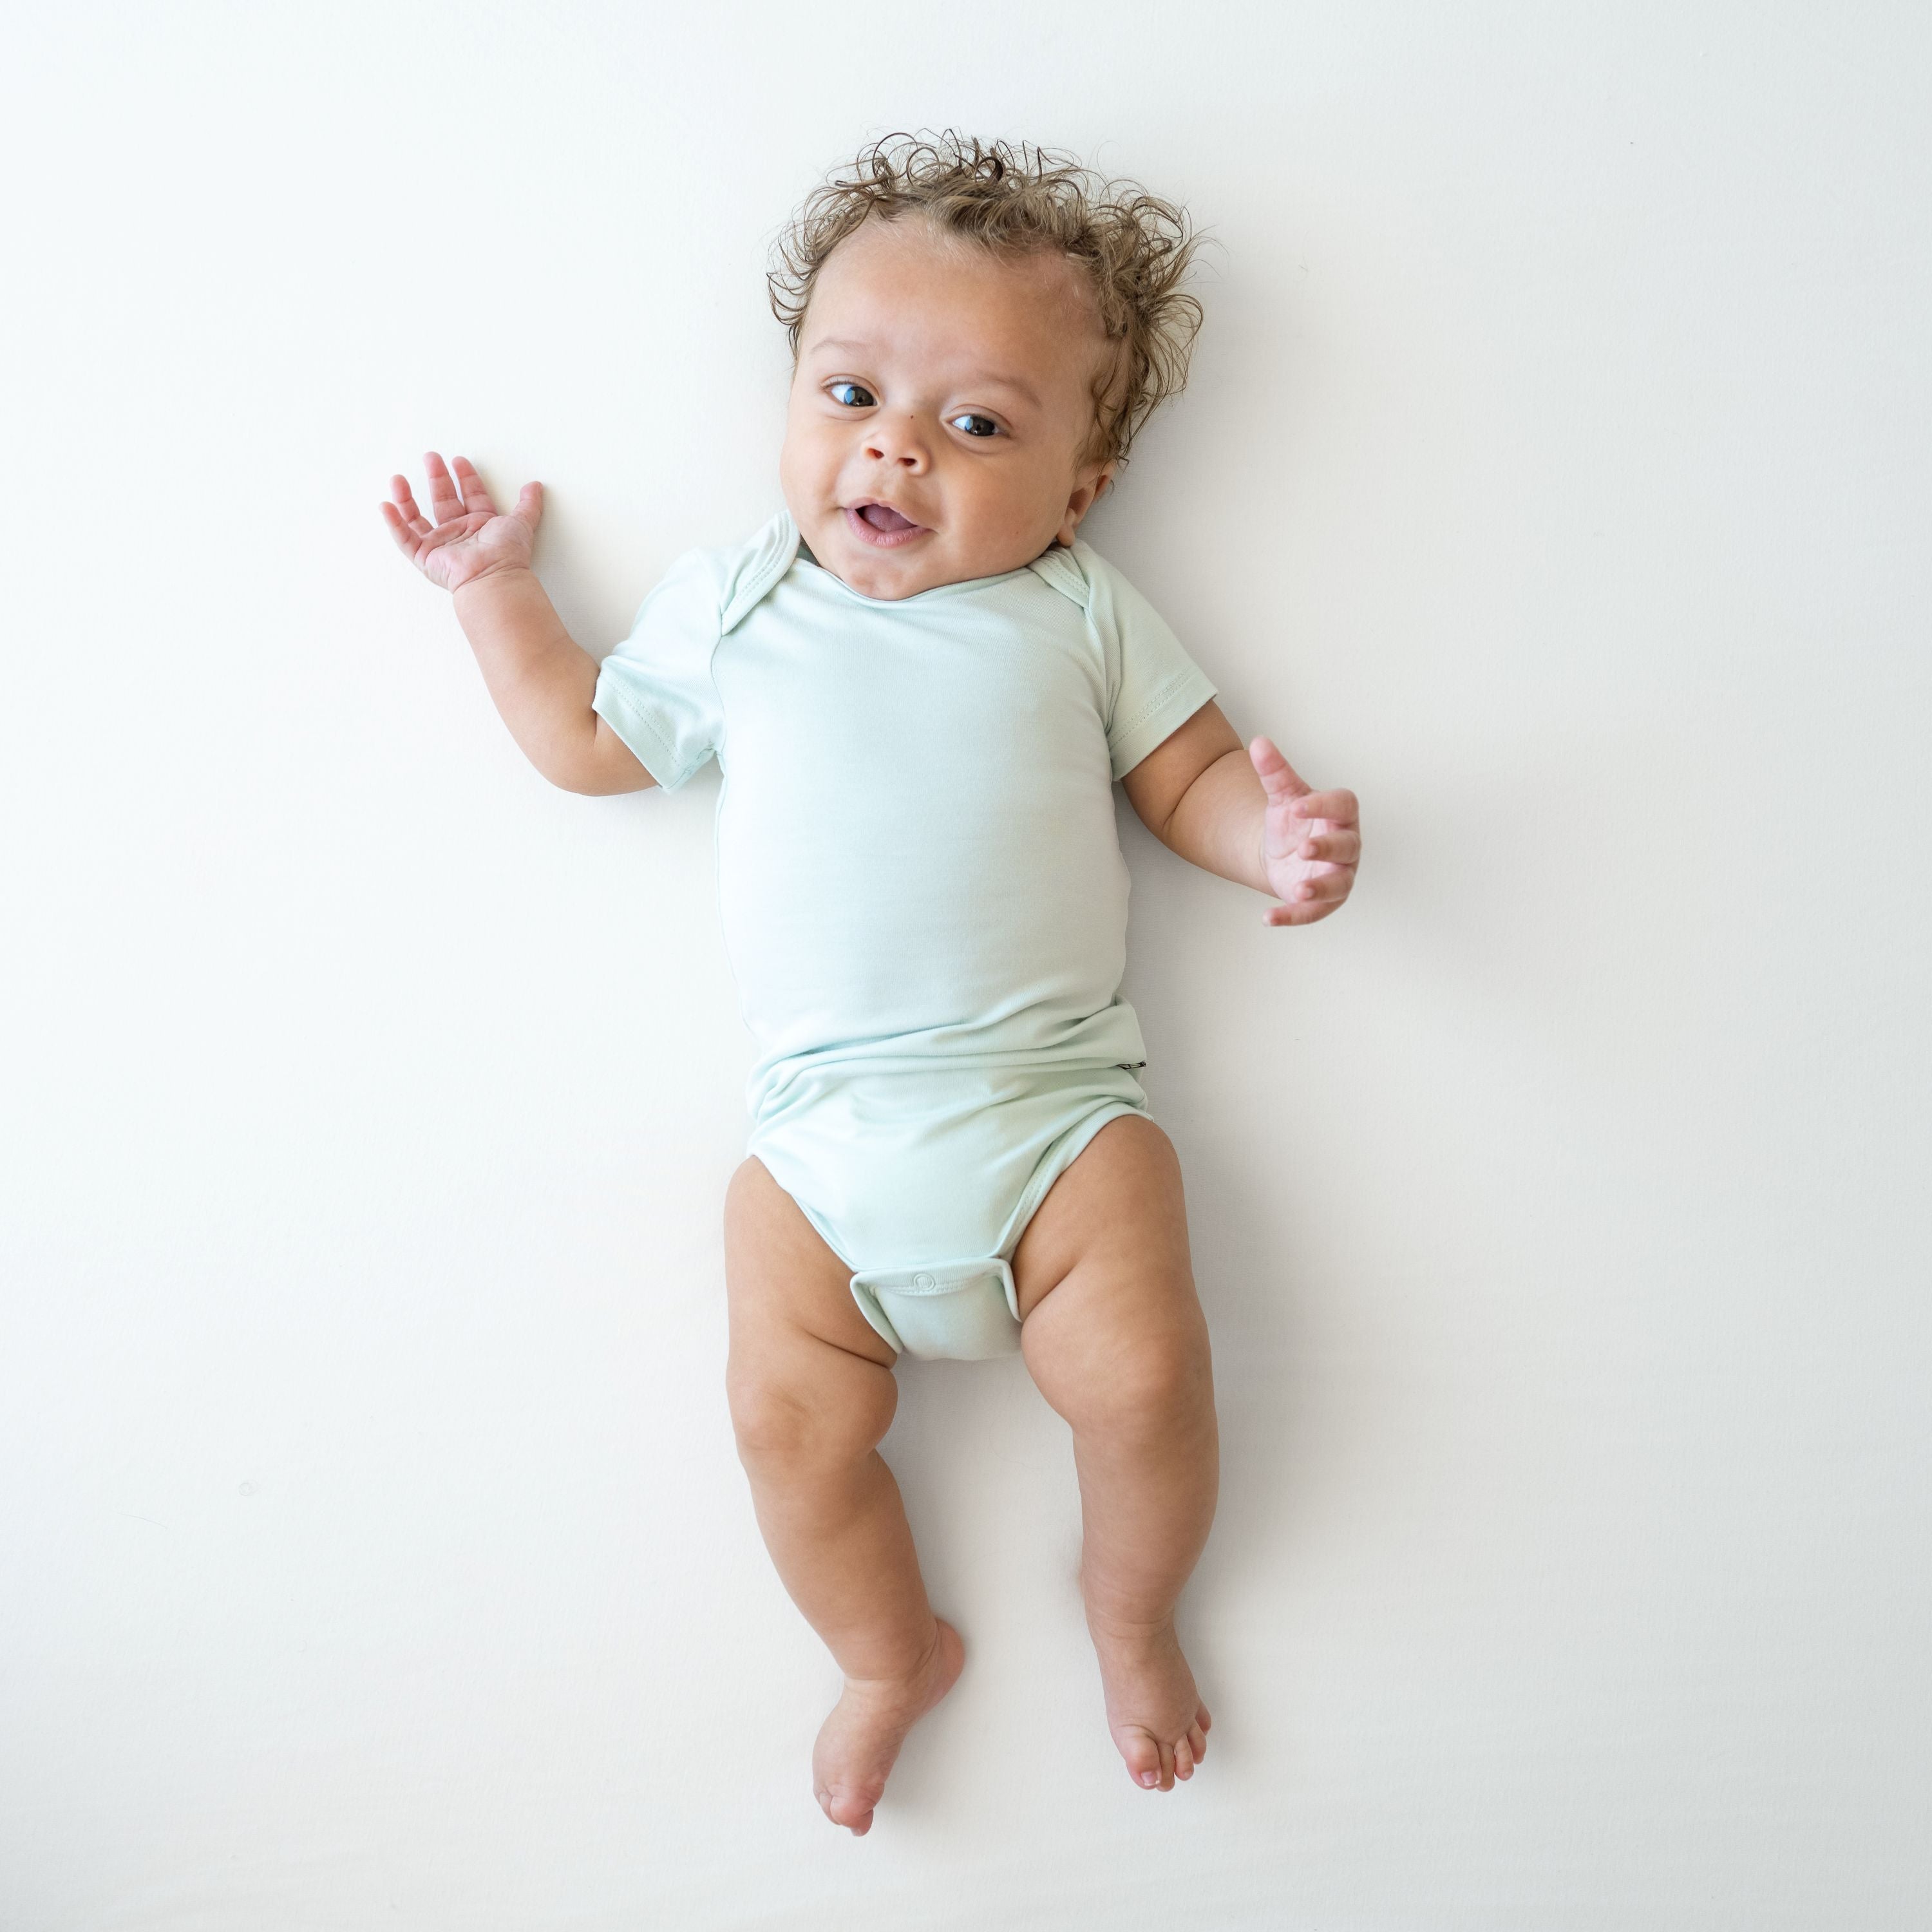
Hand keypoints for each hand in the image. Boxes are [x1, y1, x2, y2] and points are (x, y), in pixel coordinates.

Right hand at [380, 452, 542, 592]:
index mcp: (480, 525)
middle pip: (443, 500)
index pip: (470, 495)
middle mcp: (460, 534)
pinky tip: (385, 505)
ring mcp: (441, 545)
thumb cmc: (507, 553)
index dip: (465, 477)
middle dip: (437, 478)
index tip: (459, 460)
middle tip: (430, 457)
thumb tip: (536, 486)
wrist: (493, 575)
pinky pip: (404, 538)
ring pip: (417, 518)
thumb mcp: (522, 522)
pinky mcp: (425, 557)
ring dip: (407, 498)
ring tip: (398, 478)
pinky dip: (394, 523)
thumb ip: (529, 504)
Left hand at [1250, 736, 1360, 926]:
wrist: (1283, 852)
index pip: (1343, 805)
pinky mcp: (1324, 901)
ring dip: (1320, 889)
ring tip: (1298, 889)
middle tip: (1305, 848)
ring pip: (1339, 884)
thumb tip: (1259, 743)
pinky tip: (1269, 917)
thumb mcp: (1283, 795)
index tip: (1297, 806)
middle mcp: (1347, 845)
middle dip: (1327, 848)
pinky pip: (1313, 912)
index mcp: (1340, 814)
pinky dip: (1293, 916)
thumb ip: (1274, 771)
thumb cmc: (1294, 821)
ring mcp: (1338, 875)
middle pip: (1347, 846)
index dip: (1324, 805)